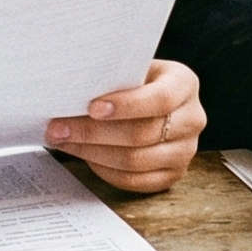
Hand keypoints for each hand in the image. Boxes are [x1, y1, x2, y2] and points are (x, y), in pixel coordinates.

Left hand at [47, 61, 204, 193]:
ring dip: (93, 153)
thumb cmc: (136, 81)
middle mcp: (192, 119)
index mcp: (184, 84)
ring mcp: (185, 150)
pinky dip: (104, 170)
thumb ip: (112, 78)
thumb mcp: (131, 69)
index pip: (160, 99)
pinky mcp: (173, 175)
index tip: (92, 108)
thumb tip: (69, 92)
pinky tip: (85, 155)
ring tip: (65, 141)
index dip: (126, 106)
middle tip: (59, 128)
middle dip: (94, 132)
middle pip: (142, 134)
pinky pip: (134, 181)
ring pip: (135, 161)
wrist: (153, 100)